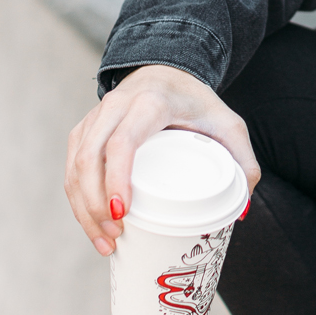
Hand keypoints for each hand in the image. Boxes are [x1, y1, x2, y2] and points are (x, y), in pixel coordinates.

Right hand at [64, 64, 259, 255]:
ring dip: (84, 208)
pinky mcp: (84, 130)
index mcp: (150, 102)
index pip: (122, 142)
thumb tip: (242, 208)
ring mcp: (95, 117)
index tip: (122, 212)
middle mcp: (115, 106)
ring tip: (106, 243)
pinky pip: (72, 166)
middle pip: (90, 158)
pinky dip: (78, 199)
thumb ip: (243, 162)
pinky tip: (94, 225)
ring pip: (75, 165)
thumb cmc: (198, 103)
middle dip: (95, 204)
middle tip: (116, 238)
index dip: (117, 178)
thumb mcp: (229, 125)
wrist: (168, 71)